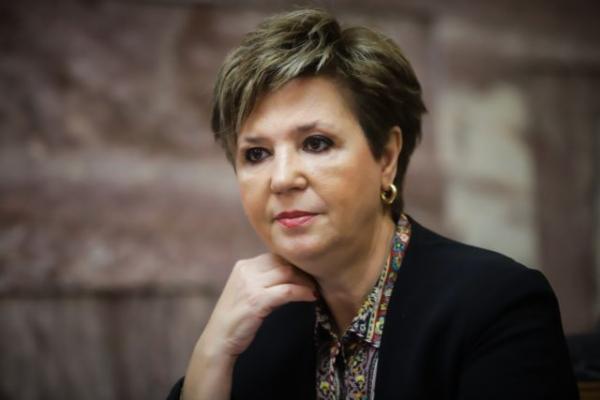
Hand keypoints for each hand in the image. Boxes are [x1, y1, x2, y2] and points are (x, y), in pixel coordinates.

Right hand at [182, 253, 316, 399]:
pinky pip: (287, 291)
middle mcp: (246, 270)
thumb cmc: (236, 317)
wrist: (219, 338)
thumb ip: (263, 279)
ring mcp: (250, 285)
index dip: (293, 263)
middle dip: (301, 271)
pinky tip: (311, 298)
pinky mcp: (257, 300)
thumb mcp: (247, 290)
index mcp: (243, 265)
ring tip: (314, 289)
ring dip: (305, 281)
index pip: (274, 256)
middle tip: (314, 281)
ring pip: (287, 273)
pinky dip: (302, 293)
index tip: (306, 272)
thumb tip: (291, 274)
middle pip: (282, 262)